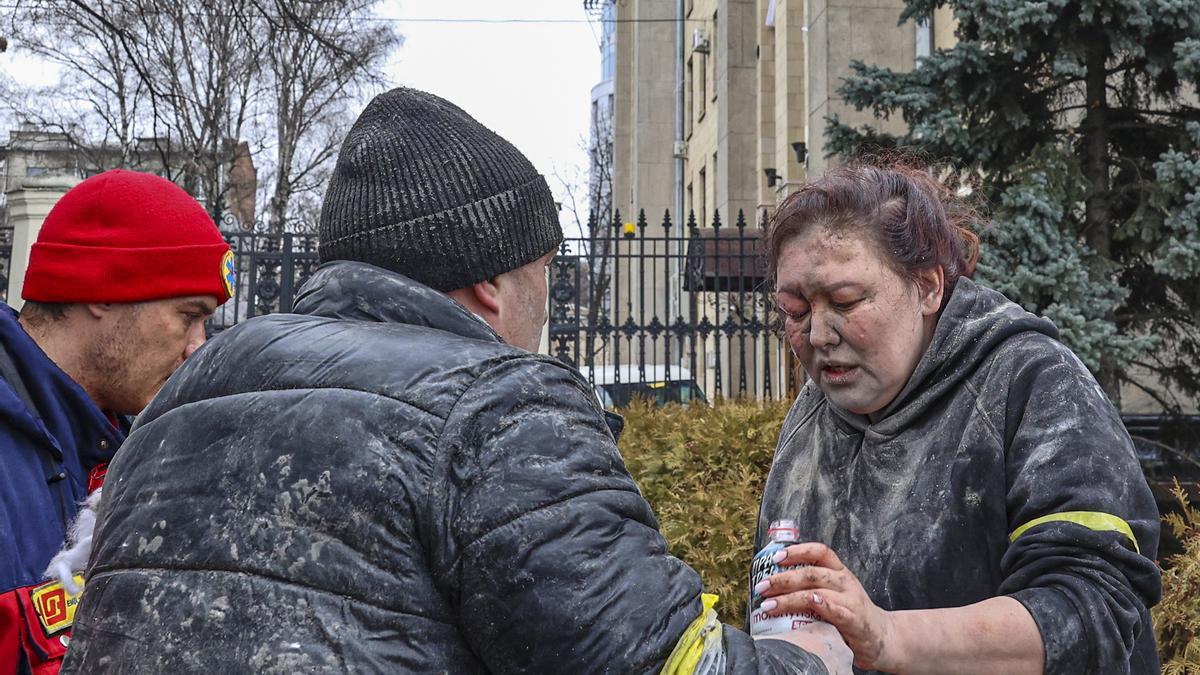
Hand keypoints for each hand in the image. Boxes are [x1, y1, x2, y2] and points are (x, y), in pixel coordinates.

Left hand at [757, 543, 896, 670]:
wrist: (883, 636)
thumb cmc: (851, 614)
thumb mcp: (834, 592)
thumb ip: (812, 586)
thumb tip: (772, 584)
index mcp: (838, 572)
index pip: (819, 552)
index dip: (797, 551)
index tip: (775, 558)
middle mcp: (845, 582)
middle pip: (812, 573)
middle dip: (783, 579)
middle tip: (762, 587)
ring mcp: (851, 600)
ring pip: (818, 592)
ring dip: (790, 598)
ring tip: (769, 605)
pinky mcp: (856, 621)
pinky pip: (839, 611)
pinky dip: (824, 607)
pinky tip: (811, 604)